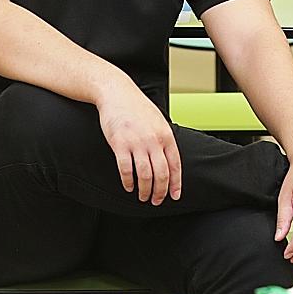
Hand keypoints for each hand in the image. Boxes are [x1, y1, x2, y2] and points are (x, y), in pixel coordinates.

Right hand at [97, 79, 181, 204]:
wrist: (117, 93)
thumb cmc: (137, 107)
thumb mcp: (158, 121)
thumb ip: (164, 139)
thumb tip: (170, 161)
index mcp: (166, 135)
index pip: (175, 165)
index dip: (175, 184)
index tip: (174, 196)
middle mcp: (153, 140)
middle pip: (161, 174)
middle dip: (160, 191)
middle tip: (156, 201)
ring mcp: (136, 142)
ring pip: (145, 175)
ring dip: (144, 190)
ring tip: (142, 196)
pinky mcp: (120, 144)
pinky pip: (126, 169)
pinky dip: (128, 182)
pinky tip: (129, 186)